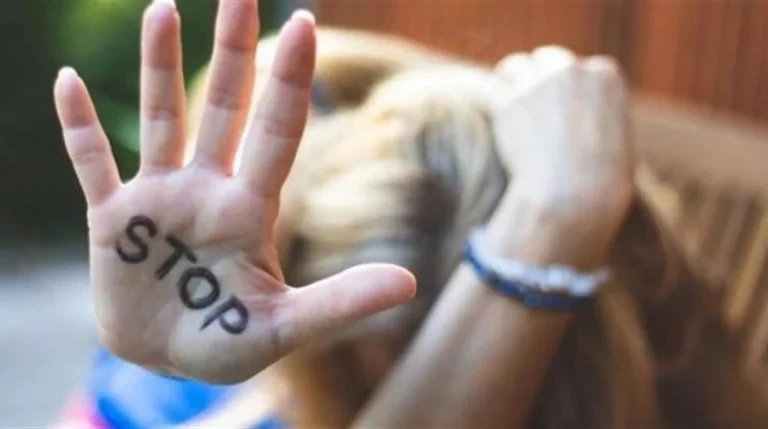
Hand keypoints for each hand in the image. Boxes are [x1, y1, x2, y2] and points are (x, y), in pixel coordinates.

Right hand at [53, 0, 415, 383]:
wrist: (168, 363)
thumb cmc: (227, 346)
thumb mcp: (284, 329)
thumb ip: (340, 303)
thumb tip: (412, 284)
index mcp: (249, 212)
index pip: (277, 132)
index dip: (291, 81)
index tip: (305, 25)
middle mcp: (207, 191)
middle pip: (225, 107)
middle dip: (234, 50)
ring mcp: (159, 200)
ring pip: (161, 119)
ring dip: (158, 66)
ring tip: (163, 9)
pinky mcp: (114, 219)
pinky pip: (91, 163)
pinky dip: (77, 127)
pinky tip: (66, 83)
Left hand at [489, 46, 633, 265]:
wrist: (575, 199)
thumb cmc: (603, 183)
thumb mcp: (622, 144)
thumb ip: (608, 121)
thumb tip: (596, 120)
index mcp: (605, 76)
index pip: (581, 68)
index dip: (567, 85)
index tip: (557, 101)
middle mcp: (571, 71)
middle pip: (547, 60)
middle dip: (537, 76)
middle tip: (526, 98)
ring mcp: (537, 83)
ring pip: (515, 67)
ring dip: (509, 81)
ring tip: (501, 99)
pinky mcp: (507, 103)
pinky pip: (483, 88)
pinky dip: (475, 92)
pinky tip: (469, 97)